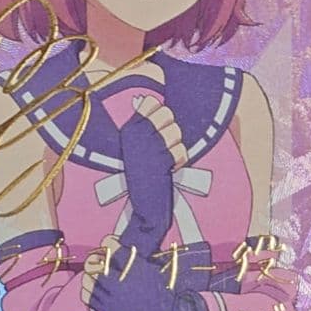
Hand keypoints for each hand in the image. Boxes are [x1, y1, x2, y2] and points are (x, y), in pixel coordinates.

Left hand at [81, 234, 201, 310]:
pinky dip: (89, 290)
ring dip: (91, 274)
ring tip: (98, 274)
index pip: (109, 246)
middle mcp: (119, 281)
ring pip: (88, 279)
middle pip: (93, 263)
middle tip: (101, 258)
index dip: (108, 242)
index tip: (110, 243)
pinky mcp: (107, 310)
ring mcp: (111, 297)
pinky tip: (96, 288)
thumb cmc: (162, 289)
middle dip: (96, 258)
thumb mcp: (151, 267)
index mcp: (133, 267)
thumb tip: (118, 249)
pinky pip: (87, 296)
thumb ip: (133, 257)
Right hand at [119, 95, 187, 257]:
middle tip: (165, 144)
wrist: (145, 208)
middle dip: (171, 127)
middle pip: (167, 112)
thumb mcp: (135, 150)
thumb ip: (145, 129)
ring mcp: (149, 147)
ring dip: (175, 145)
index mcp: (129, 129)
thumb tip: (161, 107)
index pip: (151, 103)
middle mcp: (137, 135)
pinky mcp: (162, 161)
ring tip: (166, 158)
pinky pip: (181, 149)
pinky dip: (180, 159)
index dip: (160, 113)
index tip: (157, 128)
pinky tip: (170, 167)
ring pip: (176, 131)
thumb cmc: (142, 177)